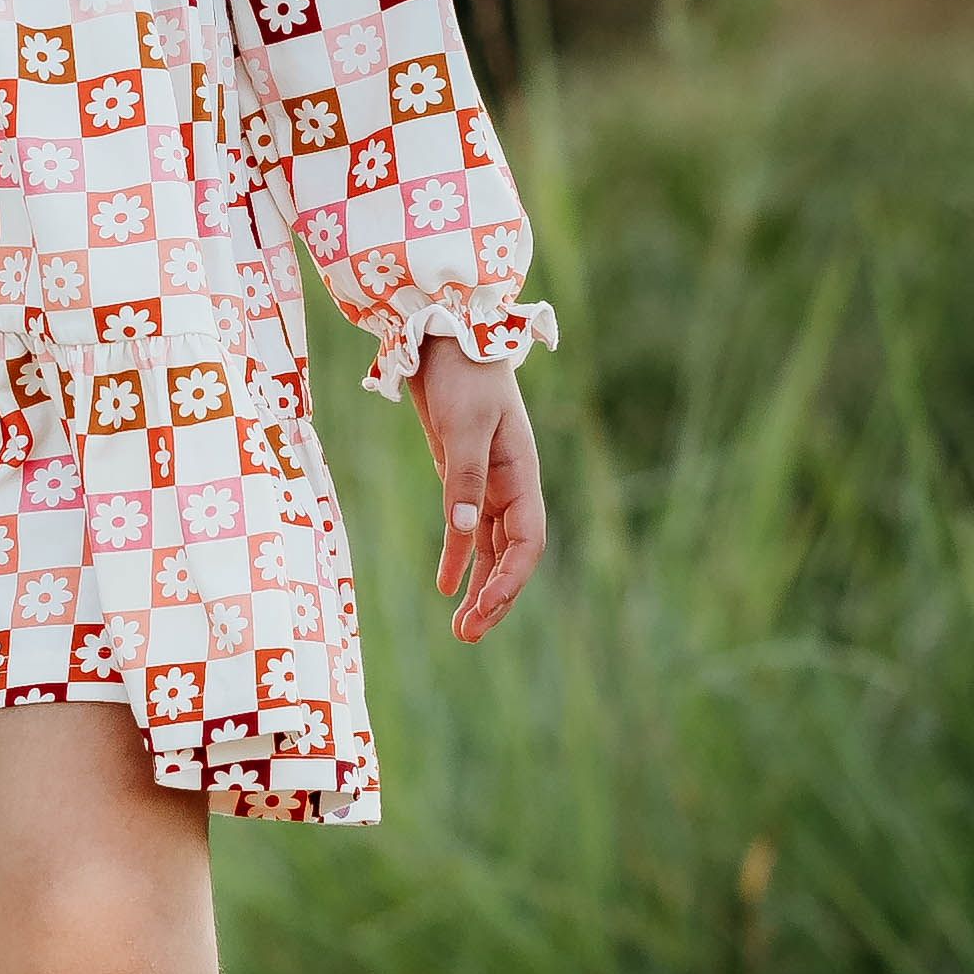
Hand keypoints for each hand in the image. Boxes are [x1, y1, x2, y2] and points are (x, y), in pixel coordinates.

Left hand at [406, 344, 546, 644]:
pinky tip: (445, 588)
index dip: (512, 579)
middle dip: (495, 597)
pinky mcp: (462, 479)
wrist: (445, 339)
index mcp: (522, 475)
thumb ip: (464, 478)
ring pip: (490, 550)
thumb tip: (466, 531)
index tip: (486, 606)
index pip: (528, 541)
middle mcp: (511, 486)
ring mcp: (487, 485)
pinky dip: (458, 559)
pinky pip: (466, 531)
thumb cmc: (463, 377)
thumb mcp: (463, 427)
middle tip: (468, 634)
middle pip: (511, 555)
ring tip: (462, 629)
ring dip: (479, 588)